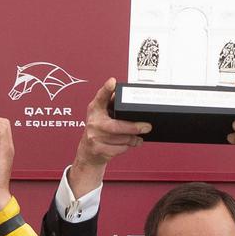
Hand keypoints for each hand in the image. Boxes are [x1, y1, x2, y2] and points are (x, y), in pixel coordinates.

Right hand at [69, 78, 150, 197]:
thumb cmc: (98, 131)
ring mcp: (94, 137)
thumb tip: (125, 95)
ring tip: (138, 137)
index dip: (106, 89)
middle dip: (134, 127)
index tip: (112, 82)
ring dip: (133, 139)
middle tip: (147, 126)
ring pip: (122, 139)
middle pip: (118, 126)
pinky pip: (119, 149)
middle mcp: (93, 122)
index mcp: (95, 109)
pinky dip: (126, 147)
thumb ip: (111, 103)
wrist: (88, 153)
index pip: (101, 97)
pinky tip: (128, 144)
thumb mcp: (101, 115)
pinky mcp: (98, 149)